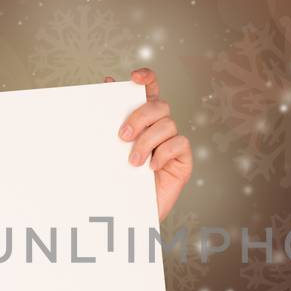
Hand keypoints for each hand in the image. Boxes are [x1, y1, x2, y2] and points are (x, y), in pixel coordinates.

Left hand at [106, 67, 191, 221]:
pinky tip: (151, 167)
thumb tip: (107, 83)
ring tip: (133, 162)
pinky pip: (179, 144)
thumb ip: (110, 119)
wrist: (127, 213)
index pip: (150, 90)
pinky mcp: (183, 160)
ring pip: (168, 124)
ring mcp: (173, 143)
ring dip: (147, 141)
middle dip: (140, 116)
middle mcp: (159, 128)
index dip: (147, 78)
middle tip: (122, 136)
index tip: (135, 77)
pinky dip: (164, 153)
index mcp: (142, 120)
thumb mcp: (110, 149)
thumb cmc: (119, 180)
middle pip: (159, 105)